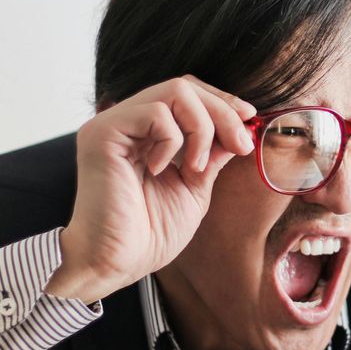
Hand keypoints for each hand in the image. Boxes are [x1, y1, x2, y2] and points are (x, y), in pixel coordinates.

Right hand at [44, 75, 257, 303]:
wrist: (117, 263)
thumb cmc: (149, 234)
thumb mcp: (194, 187)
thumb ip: (211, 154)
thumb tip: (239, 128)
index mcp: (143, 133)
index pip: (185, 94)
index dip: (220, 101)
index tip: (248, 119)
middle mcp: (125, 122)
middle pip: (184, 86)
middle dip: (221, 112)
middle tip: (240, 144)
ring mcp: (112, 124)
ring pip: (174, 91)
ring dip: (201, 128)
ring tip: (195, 168)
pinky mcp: (102, 134)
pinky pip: (155, 113)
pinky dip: (172, 140)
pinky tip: (161, 170)